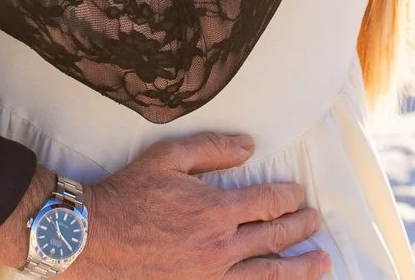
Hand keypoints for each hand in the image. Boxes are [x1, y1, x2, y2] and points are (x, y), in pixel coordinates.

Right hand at [76, 135, 328, 279]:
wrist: (93, 238)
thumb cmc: (128, 194)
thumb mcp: (168, 157)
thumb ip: (212, 149)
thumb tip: (250, 147)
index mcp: (216, 210)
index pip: (268, 203)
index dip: (288, 197)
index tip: (298, 193)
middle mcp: (220, 246)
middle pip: (274, 238)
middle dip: (300, 228)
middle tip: (315, 221)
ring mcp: (210, 276)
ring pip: (268, 274)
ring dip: (299, 267)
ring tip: (321, 262)